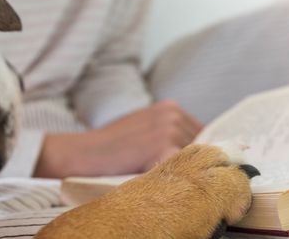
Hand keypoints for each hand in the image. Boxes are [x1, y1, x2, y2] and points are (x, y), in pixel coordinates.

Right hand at [33, 101, 202, 177]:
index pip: (200, 131)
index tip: (195, 163)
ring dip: (185, 169)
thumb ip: (167, 131)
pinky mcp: (165, 147)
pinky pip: (183, 167)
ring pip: (194, 157)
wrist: (86, 153)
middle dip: (193, 160)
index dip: (198, 149)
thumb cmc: (112, 144)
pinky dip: (177, 177)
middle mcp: (174, 114)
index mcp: (170, 107)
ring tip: (167, 177)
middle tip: (180, 174)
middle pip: (201, 144)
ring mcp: (170, 129)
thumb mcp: (144, 126)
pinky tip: (163, 181)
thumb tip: (193, 148)